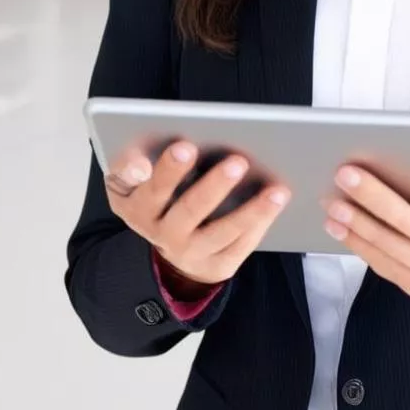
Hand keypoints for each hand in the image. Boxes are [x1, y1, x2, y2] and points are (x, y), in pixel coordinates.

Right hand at [104, 142, 290, 288]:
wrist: (168, 243)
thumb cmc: (157, 192)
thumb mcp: (133, 177)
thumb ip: (134, 161)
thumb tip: (148, 159)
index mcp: (135, 203)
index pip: (142, 185)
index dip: (162, 169)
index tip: (184, 146)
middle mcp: (159, 231)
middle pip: (188, 209)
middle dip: (214, 186)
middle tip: (238, 162)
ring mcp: (187, 251)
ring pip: (220, 232)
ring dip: (250, 211)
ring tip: (274, 190)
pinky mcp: (214, 264)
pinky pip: (240, 245)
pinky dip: (260, 223)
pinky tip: (277, 202)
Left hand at [322, 166, 409, 349]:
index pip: (408, 220)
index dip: (375, 196)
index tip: (350, 175)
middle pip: (390, 247)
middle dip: (356, 220)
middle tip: (328, 197)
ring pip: (390, 269)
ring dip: (359, 243)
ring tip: (334, 219)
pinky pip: (403, 283)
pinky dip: (380, 262)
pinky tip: (364, 245)